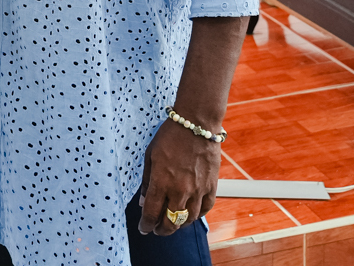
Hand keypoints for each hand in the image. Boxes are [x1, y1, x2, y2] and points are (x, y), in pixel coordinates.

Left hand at [137, 117, 220, 234]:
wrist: (196, 123)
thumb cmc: (170, 136)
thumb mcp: (150, 155)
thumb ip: (146, 181)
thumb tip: (142, 201)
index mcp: (161, 182)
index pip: (151, 213)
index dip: (146, 224)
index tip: (144, 228)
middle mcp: (180, 190)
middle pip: (170, 223)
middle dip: (162, 230)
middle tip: (157, 229)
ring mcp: (197, 190)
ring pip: (188, 220)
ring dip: (179, 225)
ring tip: (173, 222)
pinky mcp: (211, 186)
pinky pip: (205, 209)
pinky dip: (197, 215)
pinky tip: (191, 213)